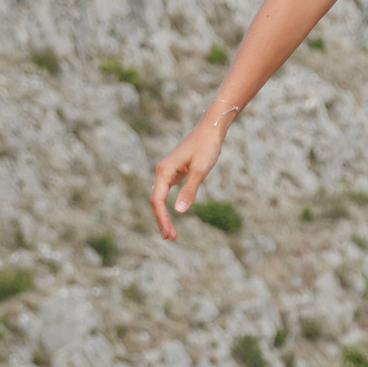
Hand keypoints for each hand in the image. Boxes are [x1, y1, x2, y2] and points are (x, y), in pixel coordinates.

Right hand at [148, 119, 226, 240]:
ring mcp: (168, 170)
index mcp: (165, 171)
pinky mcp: (175, 170)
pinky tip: (174, 213)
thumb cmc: (207, 146)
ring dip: (165, 214)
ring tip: (172, 232)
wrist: (211, 128)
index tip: (169, 234)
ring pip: (161, 197)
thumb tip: (178, 211)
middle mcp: (162, 170)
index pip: (157, 200)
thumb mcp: (201, 170)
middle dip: (162, 220)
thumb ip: (190, 190)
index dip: (162, 219)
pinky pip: (167, 191)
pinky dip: (169, 204)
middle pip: (156, 200)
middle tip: (171, 238)